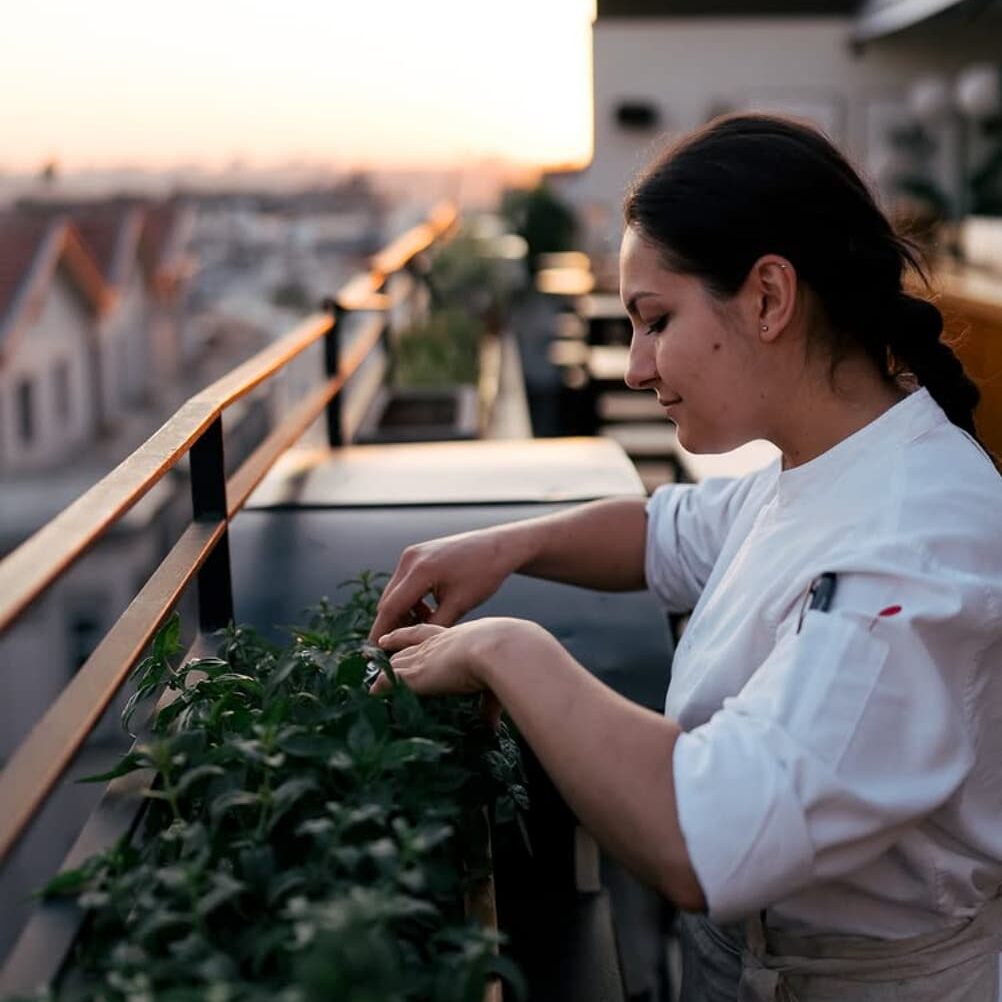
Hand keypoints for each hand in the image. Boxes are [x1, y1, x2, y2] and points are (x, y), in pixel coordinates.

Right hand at [369, 526, 529, 640]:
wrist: (498, 546)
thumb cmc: (484, 575)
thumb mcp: (459, 605)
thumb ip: (432, 626)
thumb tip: (413, 648)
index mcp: (420, 571)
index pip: (390, 608)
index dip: (382, 633)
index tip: (378, 655)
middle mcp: (410, 559)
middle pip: (389, 600)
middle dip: (392, 625)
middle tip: (400, 648)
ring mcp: (412, 554)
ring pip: (395, 592)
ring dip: (403, 612)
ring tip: (423, 627)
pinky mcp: (417, 554)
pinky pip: (404, 582)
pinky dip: (411, 599)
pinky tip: (428, 611)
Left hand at [371, 618, 549, 727]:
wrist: (501, 648)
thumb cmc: (508, 658)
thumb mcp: (498, 678)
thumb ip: (490, 705)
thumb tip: (491, 728)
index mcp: (461, 636)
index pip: (434, 633)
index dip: (420, 634)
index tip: (411, 634)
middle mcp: (440, 643)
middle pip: (410, 642)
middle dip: (396, 643)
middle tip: (382, 644)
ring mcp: (426, 656)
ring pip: (398, 660)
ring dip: (386, 667)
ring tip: (371, 671)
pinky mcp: (416, 673)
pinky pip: (390, 679)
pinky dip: (380, 686)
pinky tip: (370, 692)